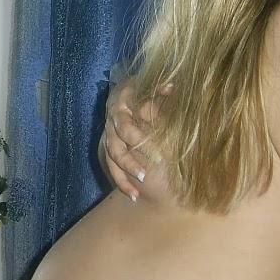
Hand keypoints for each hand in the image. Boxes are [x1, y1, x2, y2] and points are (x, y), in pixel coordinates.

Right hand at [101, 80, 171, 201]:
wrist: (124, 91)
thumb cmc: (142, 89)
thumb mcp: (149, 85)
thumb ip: (159, 88)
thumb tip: (171, 87)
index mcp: (119, 108)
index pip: (125, 128)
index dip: (138, 141)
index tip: (157, 156)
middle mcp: (110, 124)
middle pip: (115, 147)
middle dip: (129, 163)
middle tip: (145, 177)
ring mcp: (107, 136)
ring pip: (110, 159)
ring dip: (123, 176)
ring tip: (136, 193)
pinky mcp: (107, 147)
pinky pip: (110, 167)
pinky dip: (121, 181)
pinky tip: (133, 195)